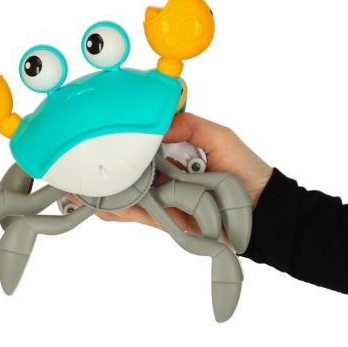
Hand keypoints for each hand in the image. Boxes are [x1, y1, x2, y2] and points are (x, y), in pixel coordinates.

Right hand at [86, 113, 272, 238]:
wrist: (261, 211)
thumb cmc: (245, 170)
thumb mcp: (220, 137)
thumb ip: (190, 126)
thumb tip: (157, 128)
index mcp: (179, 153)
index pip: (147, 146)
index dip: (128, 143)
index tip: (106, 139)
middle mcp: (170, 176)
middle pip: (136, 172)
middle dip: (114, 170)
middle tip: (88, 167)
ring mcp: (169, 199)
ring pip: (135, 194)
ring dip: (113, 193)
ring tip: (87, 191)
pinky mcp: (171, 220)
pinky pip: (144, 216)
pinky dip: (125, 213)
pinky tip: (106, 209)